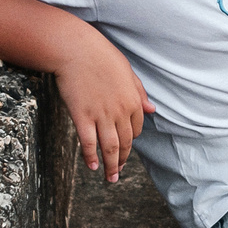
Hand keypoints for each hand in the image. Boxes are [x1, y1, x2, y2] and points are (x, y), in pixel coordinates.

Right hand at [50, 30, 153, 183]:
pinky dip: (91, 157)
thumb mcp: (127, 71)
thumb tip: (152, 109)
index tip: (124, 148)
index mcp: (133, 100)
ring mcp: (101, 115)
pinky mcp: (82, 116)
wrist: (75, 49)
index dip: (131, 141)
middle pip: (125, 142)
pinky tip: (92, 167)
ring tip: (110, 178)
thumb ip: (139, 92)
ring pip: (109, 147)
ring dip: (111, 166)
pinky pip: (89, 143)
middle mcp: (120, 111)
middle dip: (122, 160)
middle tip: (118, 173)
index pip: (137, 129)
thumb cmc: (100, 55)